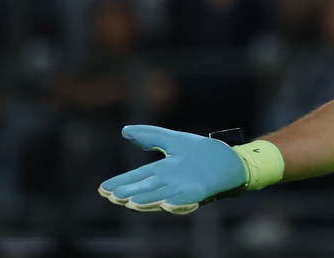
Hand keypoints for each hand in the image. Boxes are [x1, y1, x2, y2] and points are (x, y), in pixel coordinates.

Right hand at [98, 125, 247, 214]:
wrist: (229, 158)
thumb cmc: (201, 152)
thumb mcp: (173, 140)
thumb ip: (151, 136)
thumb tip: (125, 130)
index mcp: (163, 171)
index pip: (138, 178)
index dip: (122, 182)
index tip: (104, 189)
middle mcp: (170, 182)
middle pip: (146, 189)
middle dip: (130, 193)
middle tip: (113, 196)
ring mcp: (184, 188)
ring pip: (161, 196)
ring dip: (147, 200)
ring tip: (132, 202)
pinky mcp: (200, 192)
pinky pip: (186, 200)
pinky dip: (176, 203)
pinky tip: (167, 203)